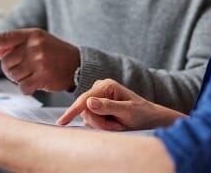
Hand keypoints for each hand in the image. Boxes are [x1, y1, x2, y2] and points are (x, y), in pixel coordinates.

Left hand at [0, 28, 79, 94]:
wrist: (77, 64)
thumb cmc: (53, 52)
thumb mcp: (36, 41)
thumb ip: (15, 45)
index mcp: (30, 35)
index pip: (4, 37)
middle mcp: (34, 46)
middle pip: (6, 62)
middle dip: (10, 68)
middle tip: (22, 68)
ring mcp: (39, 62)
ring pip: (13, 75)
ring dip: (18, 78)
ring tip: (30, 74)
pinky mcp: (43, 77)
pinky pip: (23, 87)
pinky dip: (26, 88)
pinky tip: (35, 82)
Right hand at [56, 79, 185, 130]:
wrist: (149, 118)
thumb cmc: (141, 113)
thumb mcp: (127, 111)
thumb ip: (108, 107)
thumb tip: (89, 102)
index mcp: (106, 85)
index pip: (84, 100)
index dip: (72, 111)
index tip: (62, 122)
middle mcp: (99, 88)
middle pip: (86, 111)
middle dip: (100, 122)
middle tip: (117, 125)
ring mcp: (96, 97)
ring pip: (87, 117)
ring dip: (102, 125)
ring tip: (118, 124)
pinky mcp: (96, 106)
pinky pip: (90, 119)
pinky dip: (102, 125)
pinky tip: (113, 123)